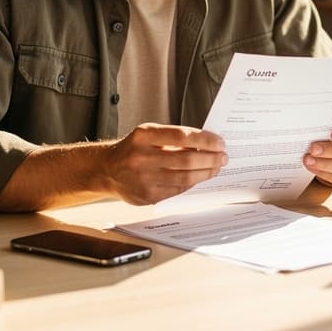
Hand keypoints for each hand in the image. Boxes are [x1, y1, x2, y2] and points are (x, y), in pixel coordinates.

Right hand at [100, 124, 226, 204]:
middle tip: (223, 157)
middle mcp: (141, 157)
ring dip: (206, 173)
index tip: (220, 142)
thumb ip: (174, 138)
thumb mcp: (149, 134)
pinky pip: (177, 190)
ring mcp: (143, 178)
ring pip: (184, 178)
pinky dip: (192, 183)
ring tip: (216, 168)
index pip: (182, 136)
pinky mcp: (146, 196)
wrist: (108, 169)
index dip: (205, 140)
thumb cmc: (134, 148)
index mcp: (144, 136)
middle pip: (187, 159)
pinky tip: (199, 177)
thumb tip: (208, 144)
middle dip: (211, 159)